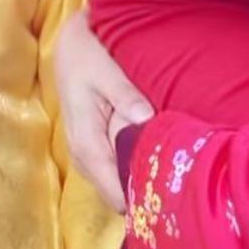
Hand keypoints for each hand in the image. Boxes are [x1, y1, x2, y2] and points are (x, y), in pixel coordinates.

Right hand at [56, 9, 153, 210]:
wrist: (68, 47)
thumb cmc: (87, 58)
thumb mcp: (106, 71)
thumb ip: (126, 96)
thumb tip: (147, 119)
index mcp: (87, 144)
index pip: (114, 191)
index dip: (140, 200)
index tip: (171, 201)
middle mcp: (83, 158)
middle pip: (115, 196)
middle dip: (143, 195)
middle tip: (180, 190)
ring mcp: (85, 156)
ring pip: (113, 187)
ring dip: (137, 184)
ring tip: (172, 179)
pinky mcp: (91, 149)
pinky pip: (112, 173)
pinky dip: (131, 172)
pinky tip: (154, 163)